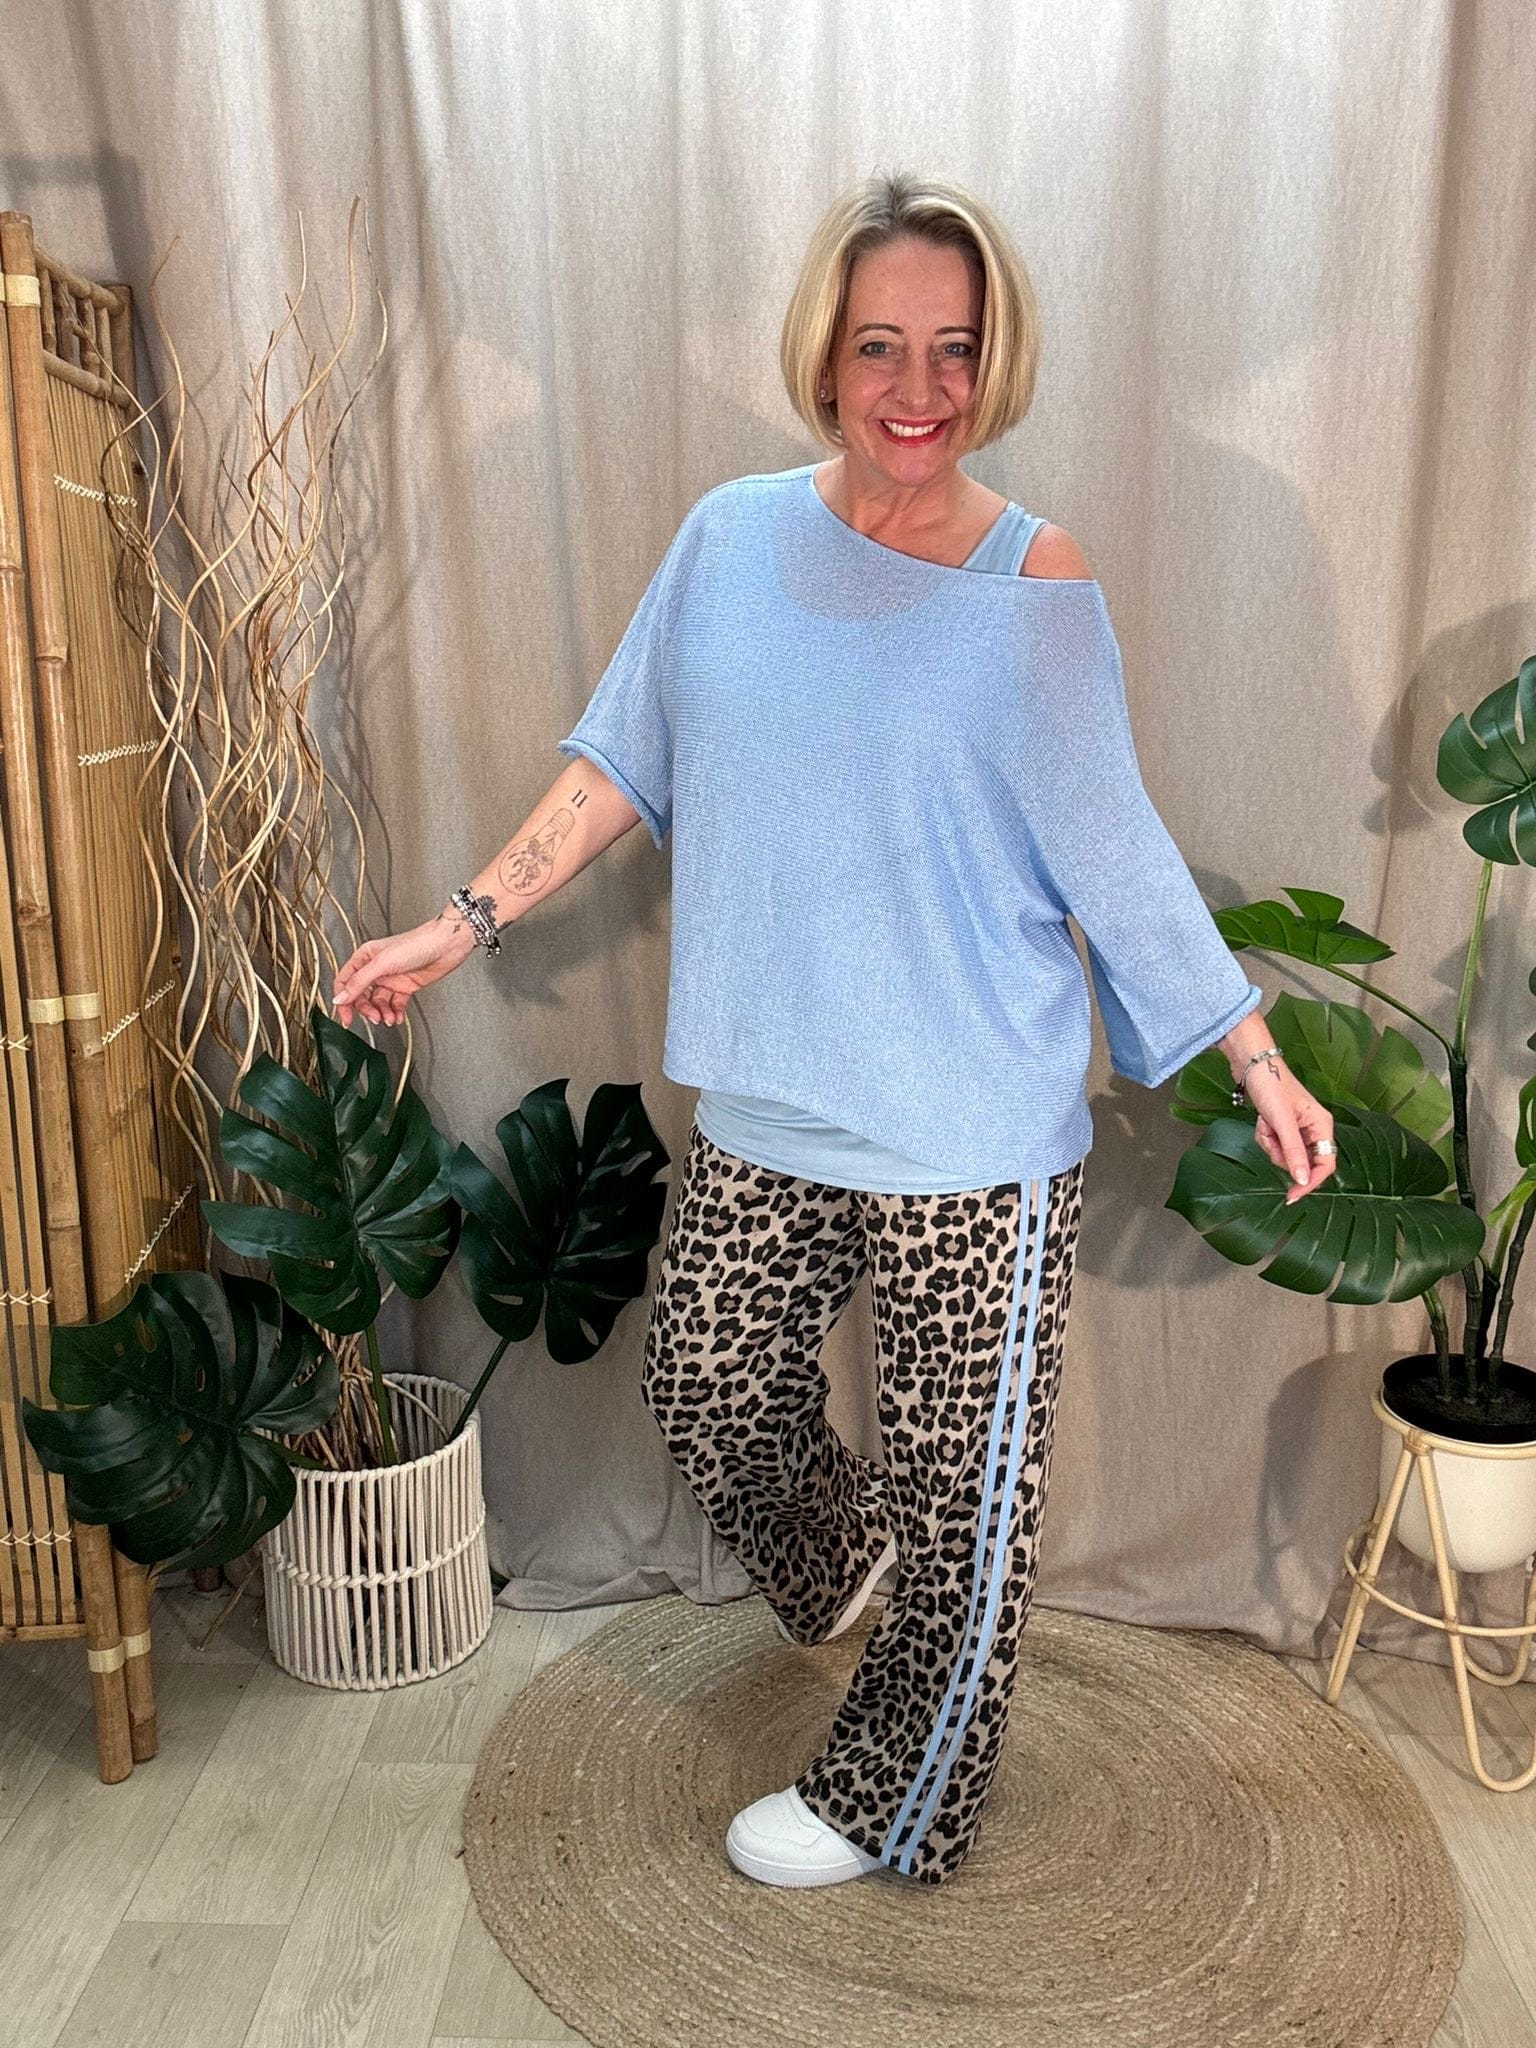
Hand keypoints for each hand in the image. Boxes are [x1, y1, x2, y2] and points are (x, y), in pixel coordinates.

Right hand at [331, 915, 476, 1027]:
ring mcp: (391, 978)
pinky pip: (394, 1004)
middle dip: (366, 1009)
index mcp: (365, 958)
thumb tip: (340, 998)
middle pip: (361, 996)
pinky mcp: (405, 986)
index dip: (343, 1001)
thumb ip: (359, 982)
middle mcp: (376, 968)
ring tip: (388, 1017)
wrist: (445, 946)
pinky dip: (395, 1012)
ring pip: (378, 1002)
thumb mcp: (381, 964)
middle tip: (374, 1017)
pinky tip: (397, 1016)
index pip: (345, 982)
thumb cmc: (416, 944)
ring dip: (382, 1012)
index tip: (346, 1017)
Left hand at [1237, 1055, 1336, 1205]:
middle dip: (1281, 1154)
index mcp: (1322, 1125)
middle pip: (1302, 1162)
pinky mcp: (1283, 1127)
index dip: (1310, 1182)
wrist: (1251, 1065)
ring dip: (1270, 1144)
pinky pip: (1275, 1145)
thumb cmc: (1271, 1086)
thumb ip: (1293, 1151)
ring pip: (1285, 1155)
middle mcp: (1314, 1128)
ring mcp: (1298, 1128)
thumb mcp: (1282, 1122)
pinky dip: (1265, 1137)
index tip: (1292, 1195)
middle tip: (1271, 1136)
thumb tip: (1302, 1180)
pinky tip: (1261, 1122)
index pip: (1325, 1164)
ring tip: (1265, 1124)